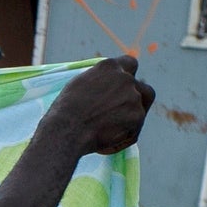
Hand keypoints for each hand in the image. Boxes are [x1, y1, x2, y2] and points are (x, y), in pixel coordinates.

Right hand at [30, 57, 152, 161]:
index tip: (124, 87)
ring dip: (131, 118)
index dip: (129, 77)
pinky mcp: (137, 115)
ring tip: (113, 130)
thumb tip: (104, 88)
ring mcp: (133, 96)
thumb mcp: (80, 85)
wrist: (67, 129)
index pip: (130, 64)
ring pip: (141, 108)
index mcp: (109, 66)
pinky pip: (136, 127)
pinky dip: (125, 136)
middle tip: (124, 114)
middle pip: (141, 88)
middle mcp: (125, 78)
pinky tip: (108, 142)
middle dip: (136, 100)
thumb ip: (98, 83)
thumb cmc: (65, 111)